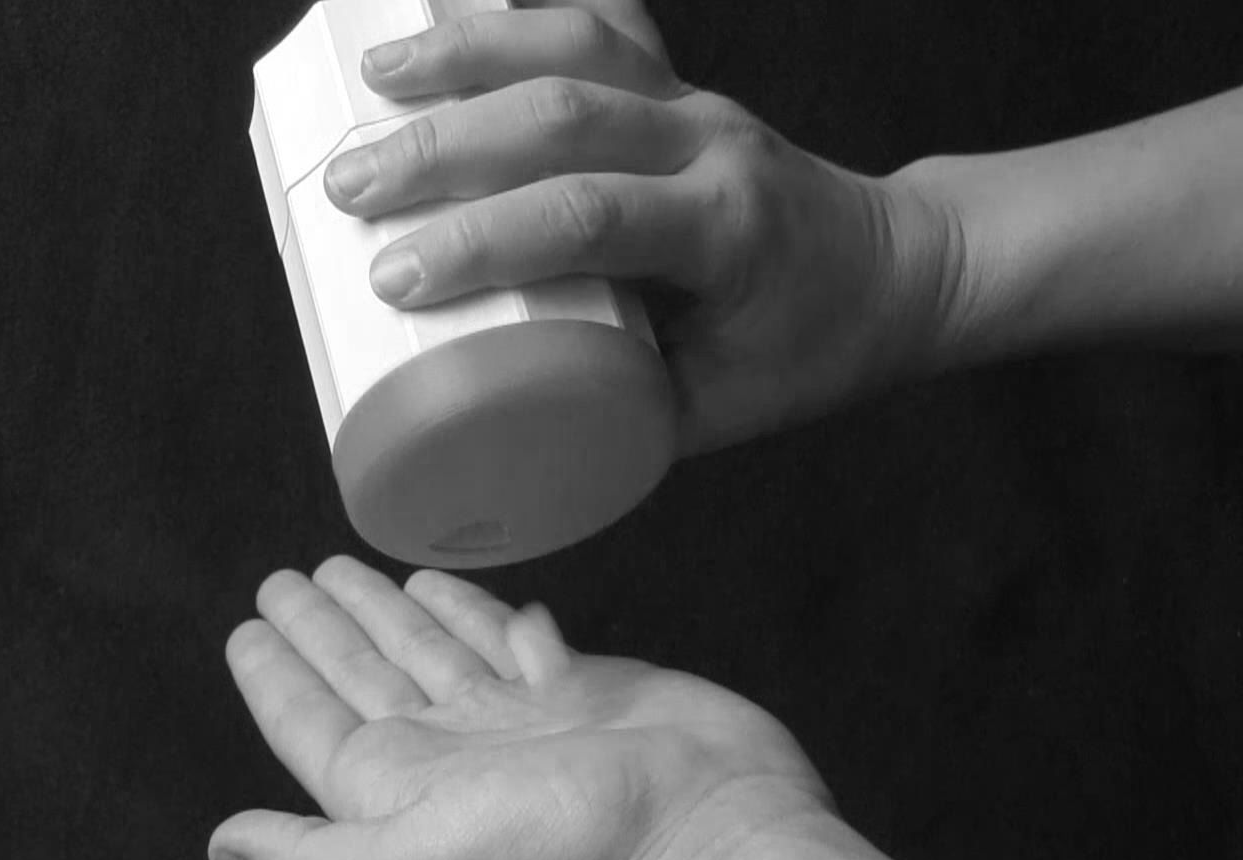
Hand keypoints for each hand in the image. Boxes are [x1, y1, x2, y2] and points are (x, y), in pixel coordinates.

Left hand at [206, 555, 836, 859]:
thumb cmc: (556, 856)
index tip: (246, 625)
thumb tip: (219, 847)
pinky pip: (509, 638)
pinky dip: (476, 611)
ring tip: (346, 568)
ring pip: (429, 649)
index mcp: (395, 792)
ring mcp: (515, 719)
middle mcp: (448, 753)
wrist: (704, 839)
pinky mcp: (580, 688)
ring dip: (386, 610)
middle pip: (363, 673)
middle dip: (323, 626)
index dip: (275, 675)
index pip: (312, 722)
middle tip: (284, 576)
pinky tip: (449, 587)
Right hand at [323, 0, 965, 454]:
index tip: (393, 277)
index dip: (484, 241)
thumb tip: (486, 435)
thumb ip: (612, 415)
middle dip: (440, 145)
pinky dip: (520, 17)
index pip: (590, 218)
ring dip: (465, 53)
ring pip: (576, 45)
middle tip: (345, 185)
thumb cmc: (805, 351)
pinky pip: (598, 24)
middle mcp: (711, 145)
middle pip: (563, 117)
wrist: (897, 270)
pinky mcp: (677, 80)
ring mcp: (695, 99)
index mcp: (726, 231)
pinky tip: (448, 16)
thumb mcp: (716, 411)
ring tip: (369, 75)